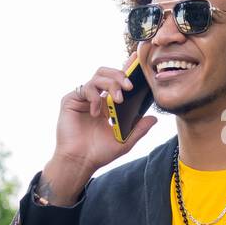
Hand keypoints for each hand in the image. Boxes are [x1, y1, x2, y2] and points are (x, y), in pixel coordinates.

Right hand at [52, 56, 156, 173]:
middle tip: (129, 86)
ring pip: (98, 76)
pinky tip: (97, 112)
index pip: (118, 82)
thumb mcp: (125, 141)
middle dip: (120, 75)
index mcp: (108, 104)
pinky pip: (85, 88)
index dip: (127, 70)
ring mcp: (83, 98)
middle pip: (107, 72)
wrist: (80, 161)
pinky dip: (94, 97)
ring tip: (117, 99)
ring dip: (111, 84)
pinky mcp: (70, 100)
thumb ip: (139, 129)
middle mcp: (96, 98)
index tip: (138, 63)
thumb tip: (154, 118)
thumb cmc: (99, 153)